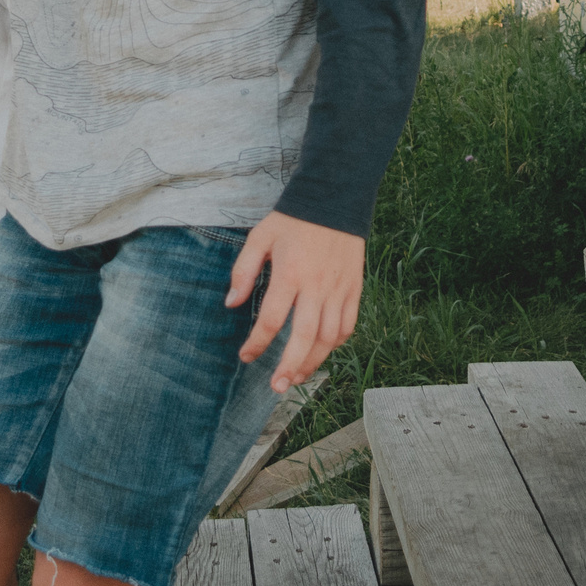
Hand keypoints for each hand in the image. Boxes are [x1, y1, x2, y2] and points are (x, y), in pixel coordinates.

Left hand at [225, 212, 363, 394]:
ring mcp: (338, 289)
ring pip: (329, 338)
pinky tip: (321, 351)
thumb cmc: (294, 218)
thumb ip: (243, 271)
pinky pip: (348, 325)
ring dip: (313, 362)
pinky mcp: (354, 288)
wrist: (336, 198)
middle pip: (304, 338)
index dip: (256, 343)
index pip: (271, 320)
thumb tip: (231, 304)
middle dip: (289, 367)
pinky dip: (336, 344)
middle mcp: (316, 286)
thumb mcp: (259, 236)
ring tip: (297, 377)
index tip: (246, 356)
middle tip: (277, 387)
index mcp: (289, 274)